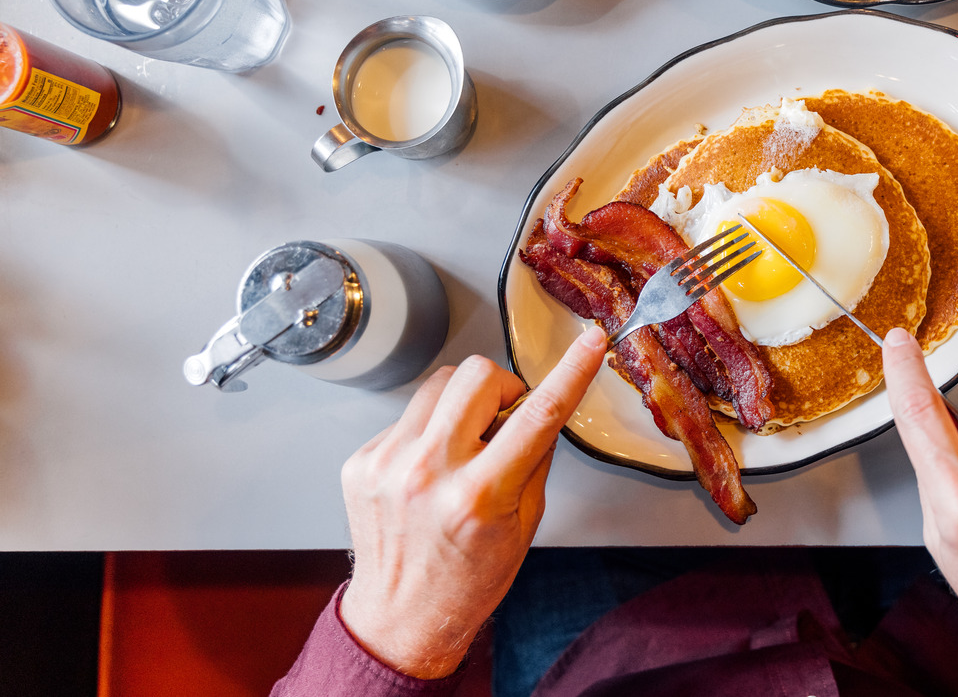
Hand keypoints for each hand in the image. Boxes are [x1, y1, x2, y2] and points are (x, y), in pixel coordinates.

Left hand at [338, 328, 606, 678]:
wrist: (401, 617)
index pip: (538, 415)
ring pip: (438, 383)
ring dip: (463, 404)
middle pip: (477, 375)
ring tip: (465, 445)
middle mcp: (429, 473)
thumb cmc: (468, 579)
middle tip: (504, 420)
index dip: (572, 372)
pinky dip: (429, 431)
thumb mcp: (524, 524)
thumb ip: (534, 459)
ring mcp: (389, 464)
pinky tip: (431, 469)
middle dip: (502, 388)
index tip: (591, 343)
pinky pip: (409, 416)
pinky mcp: (362, 461)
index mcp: (479, 495)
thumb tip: (539, 408)